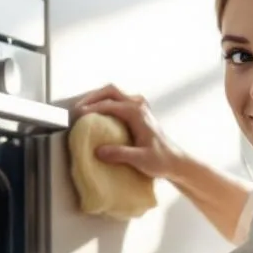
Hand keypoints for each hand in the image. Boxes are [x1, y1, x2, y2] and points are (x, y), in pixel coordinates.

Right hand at [72, 84, 188, 182]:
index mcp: (137, 113)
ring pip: (113, 93)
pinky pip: (117, 101)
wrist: (175, 161)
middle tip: (77, 108)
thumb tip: (98, 151)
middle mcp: (138, 106)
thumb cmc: (161, 160)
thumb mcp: (140, 159)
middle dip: (92, 97)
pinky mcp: (137, 113)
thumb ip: (120, 154)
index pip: (110, 104)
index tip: (78, 116)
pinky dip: (104, 104)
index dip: (92, 108)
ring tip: (83, 109)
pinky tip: (96, 115)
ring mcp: (138, 107)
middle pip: (110, 91)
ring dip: (97, 98)